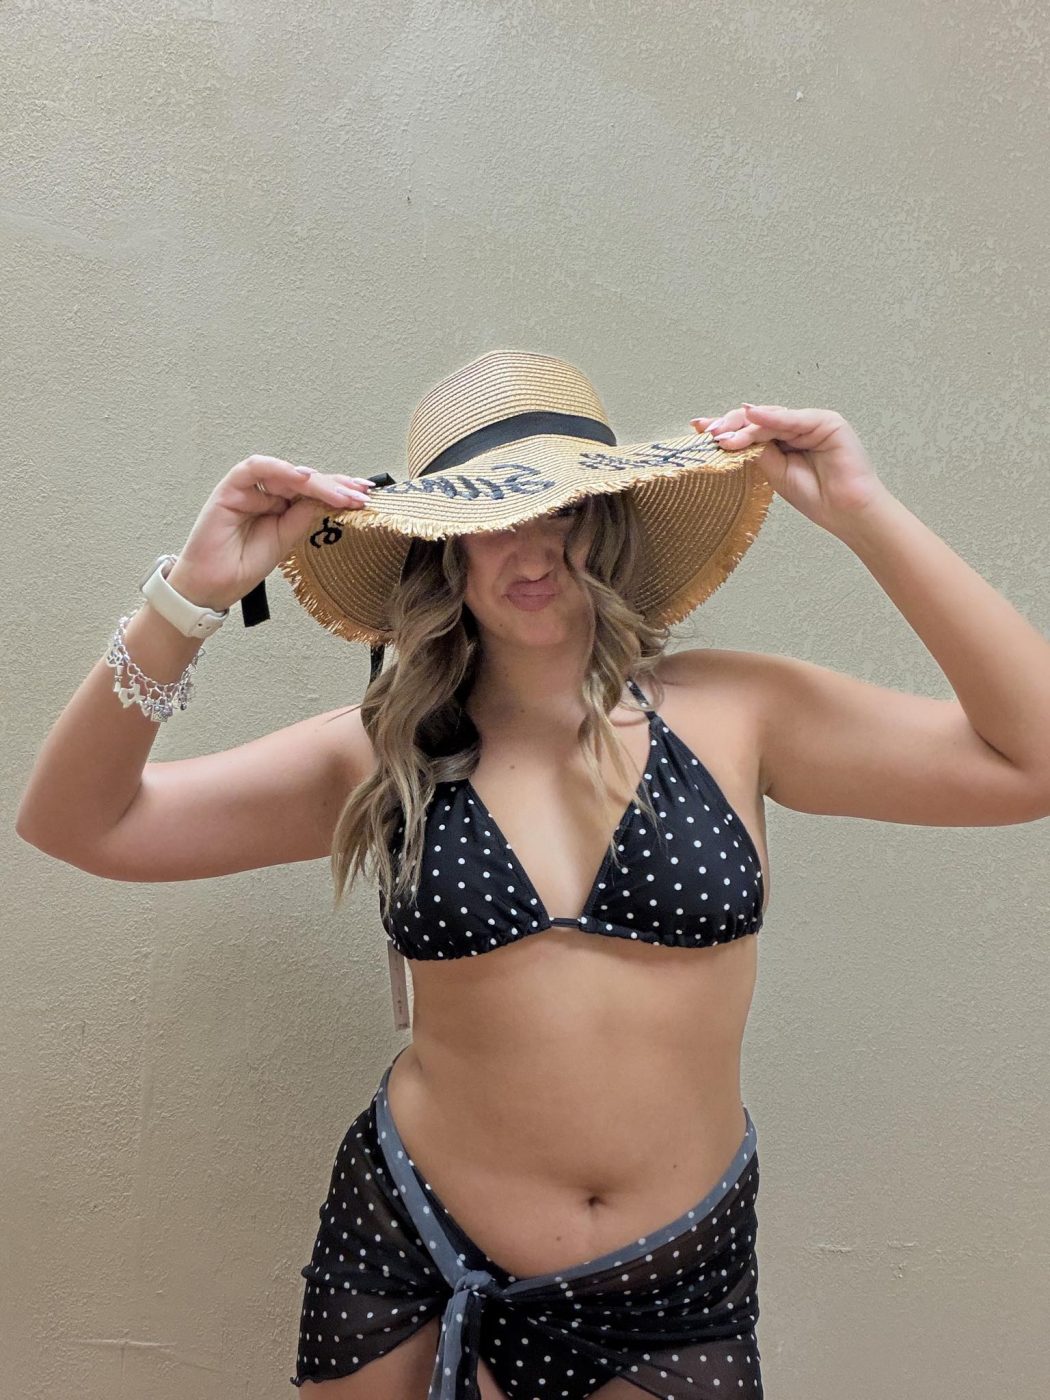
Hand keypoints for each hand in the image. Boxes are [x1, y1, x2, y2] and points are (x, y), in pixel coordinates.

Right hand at [170, 456, 374, 610]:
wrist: (214, 585)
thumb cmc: (243, 564)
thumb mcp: (285, 541)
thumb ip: (302, 517)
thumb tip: (326, 500)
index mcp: (280, 505)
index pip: (313, 492)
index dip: (338, 491)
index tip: (364, 497)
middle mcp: (266, 492)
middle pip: (304, 479)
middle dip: (335, 485)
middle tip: (360, 493)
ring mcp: (249, 488)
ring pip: (287, 472)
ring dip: (316, 480)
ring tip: (340, 494)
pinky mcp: (231, 488)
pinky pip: (255, 468)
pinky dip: (279, 469)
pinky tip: (302, 478)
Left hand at [690, 404, 890, 533]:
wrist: (846, 512)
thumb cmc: (816, 496)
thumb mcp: (775, 474)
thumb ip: (757, 453)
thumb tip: (729, 438)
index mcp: (783, 440)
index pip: (750, 429)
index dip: (726, 428)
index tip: (699, 429)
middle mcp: (796, 427)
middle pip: (757, 419)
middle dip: (730, 424)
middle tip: (708, 432)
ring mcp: (811, 422)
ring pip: (771, 418)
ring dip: (744, 426)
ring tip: (722, 436)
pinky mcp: (827, 422)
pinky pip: (794, 419)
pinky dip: (772, 418)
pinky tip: (751, 416)